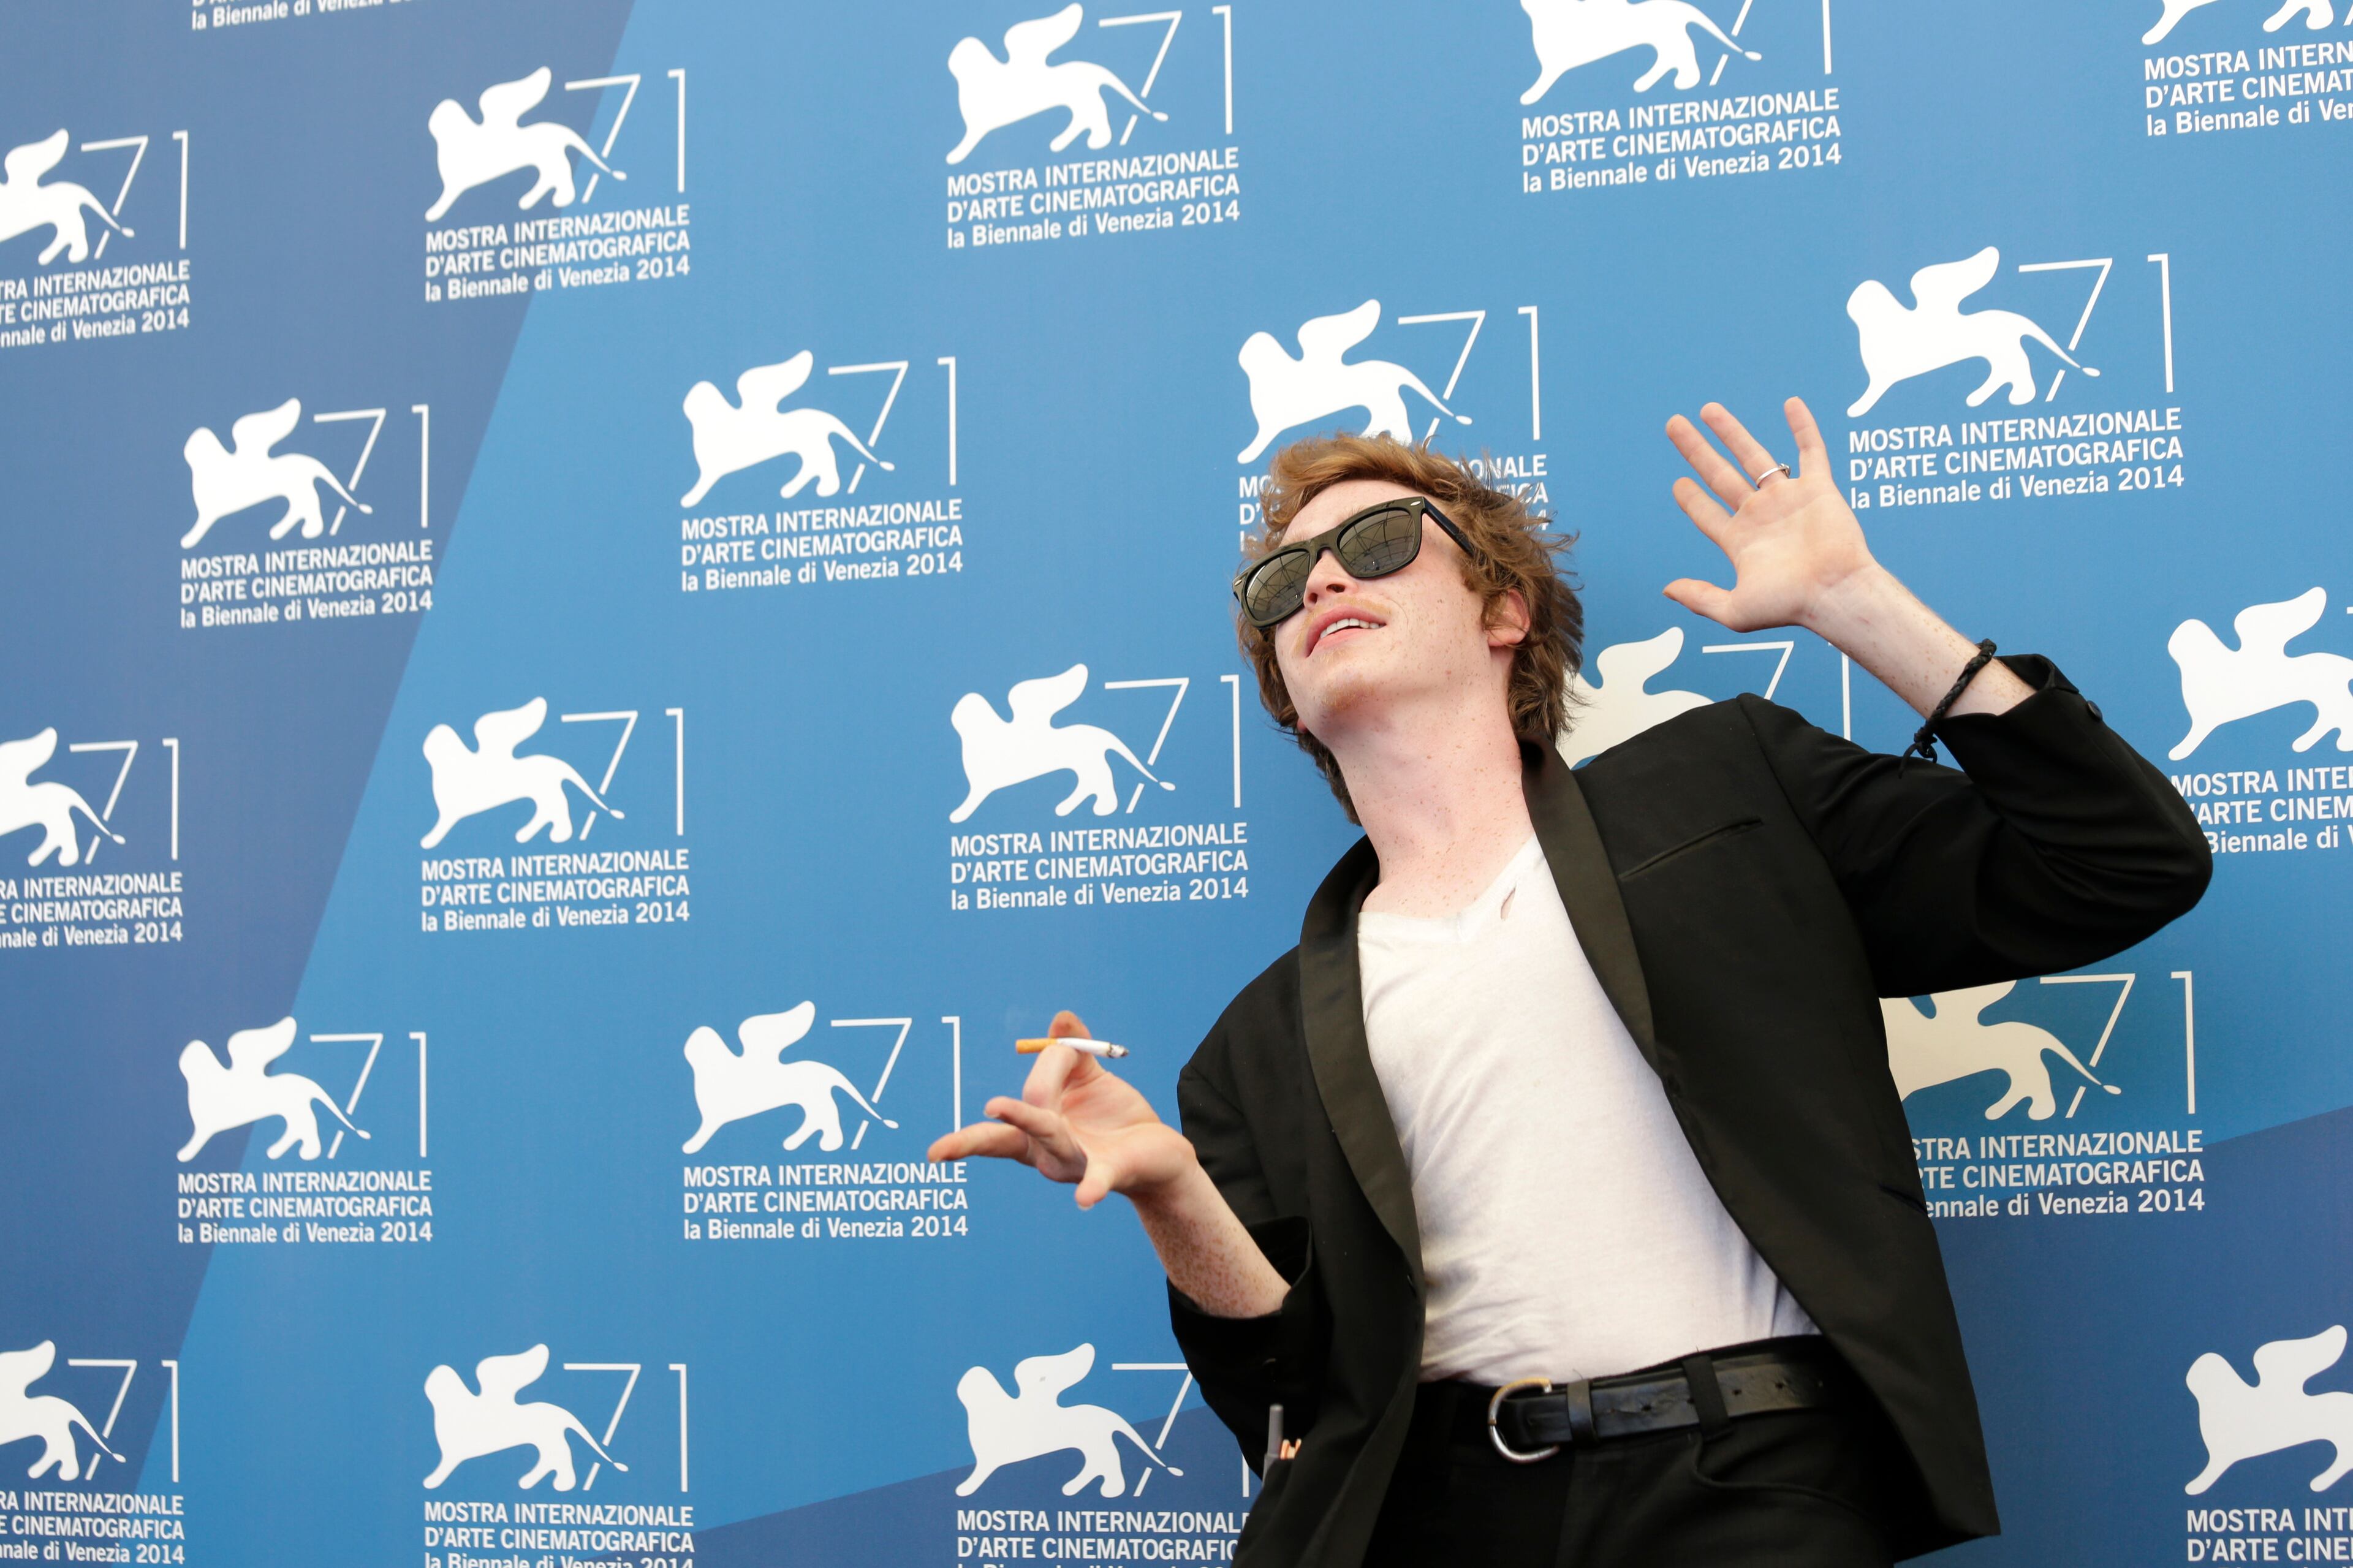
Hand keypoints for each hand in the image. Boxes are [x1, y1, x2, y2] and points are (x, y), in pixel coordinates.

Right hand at [926, 1011, 1199, 1208]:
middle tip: (966, 1129)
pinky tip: (1084, 1198)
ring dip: (1034, 1119)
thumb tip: (1060, 1018)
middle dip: (982, 1135)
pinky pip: (1097, 1178)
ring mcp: (1076, 1163)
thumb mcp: (1091, 1076)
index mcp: (1036, 1129)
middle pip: (1012, 1136)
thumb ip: (1073, 1047)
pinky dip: (1091, 1187)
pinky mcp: (1109, 1172)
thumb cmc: (1115, 1116)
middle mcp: (1048, 1152)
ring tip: (1000, 1106)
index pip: (995, 1130)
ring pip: (1051, 1136)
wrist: (1158, 1149)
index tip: (935, 1156)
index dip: (962, 1144)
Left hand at [1662, 397, 1880, 634]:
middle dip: (1697, 450)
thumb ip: (1699, 598)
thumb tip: (1667, 590)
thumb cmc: (1790, 606)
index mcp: (1741, 541)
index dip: (1690, 498)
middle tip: (1674, 425)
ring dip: (1732, 431)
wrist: (1835, 594)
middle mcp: (1761, 516)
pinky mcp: (1819, 489)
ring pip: (1755, 455)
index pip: (1707, 513)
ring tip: (1708, 410)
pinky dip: (1803, 426)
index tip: (1677, 483)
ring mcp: (1788, 500)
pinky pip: (1811, 450)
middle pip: (1720, 474)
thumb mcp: (1734, 610)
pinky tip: (1790, 403)